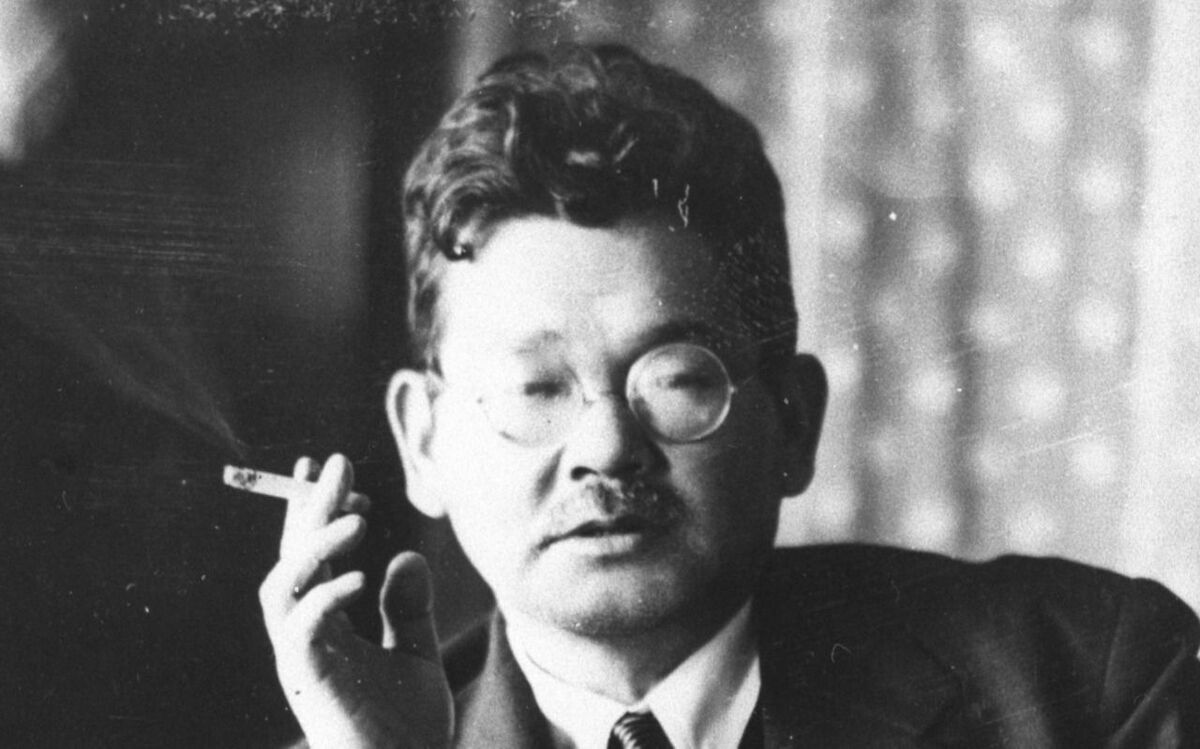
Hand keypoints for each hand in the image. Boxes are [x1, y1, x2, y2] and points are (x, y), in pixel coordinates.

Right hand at [259, 454, 452, 748]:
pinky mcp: (308, 682)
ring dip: (313, 547)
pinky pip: (302, 630)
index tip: (332, 469)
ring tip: (356, 516)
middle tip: (335, 463)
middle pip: (292, 559)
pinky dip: (326, 597)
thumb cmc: (407, 730)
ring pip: (283, 587)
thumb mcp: (415, 654)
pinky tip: (363, 575)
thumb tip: (406, 557)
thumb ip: (408, 609)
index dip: (315, 513)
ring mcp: (300, 659)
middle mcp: (304, 637)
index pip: (311, 558)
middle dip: (310, 509)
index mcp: (325, 628)